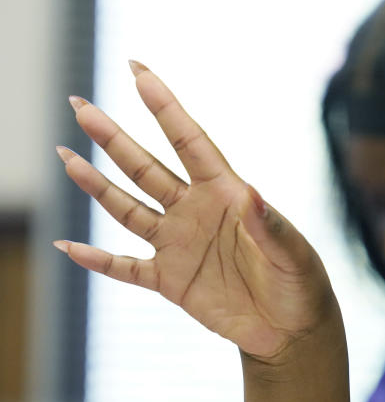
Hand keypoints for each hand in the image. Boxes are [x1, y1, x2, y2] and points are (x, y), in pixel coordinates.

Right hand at [55, 60, 334, 360]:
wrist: (293, 330)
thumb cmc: (301, 284)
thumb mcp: (292, 254)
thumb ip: (270, 225)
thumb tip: (251, 193)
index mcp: (227, 194)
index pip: (190, 141)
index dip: (165, 106)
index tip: (138, 71)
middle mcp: (196, 211)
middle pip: (146, 168)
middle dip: (112, 137)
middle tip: (80, 105)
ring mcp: (179, 245)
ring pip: (127, 208)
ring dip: (96, 184)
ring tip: (66, 156)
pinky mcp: (171, 282)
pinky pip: (125, 268)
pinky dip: (97, 260)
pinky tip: (68, 246)